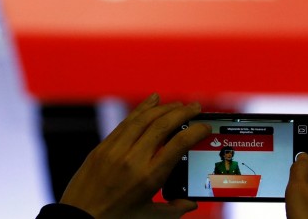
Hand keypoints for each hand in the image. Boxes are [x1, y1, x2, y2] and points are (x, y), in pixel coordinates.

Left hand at [59, 93, 210, 218]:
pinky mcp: (102, 147)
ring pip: (144, 118)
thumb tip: (191, 202)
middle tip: (195, 107)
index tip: (205, 127)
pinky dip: (141, 109)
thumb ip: (175, 209)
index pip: (179, 144)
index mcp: (149, 178)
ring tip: (178, 104)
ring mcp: (115, 150)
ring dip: (164, 107)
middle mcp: (133, 159)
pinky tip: (152, 101)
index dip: (196, 131)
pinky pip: (126, 122)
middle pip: (163, 125)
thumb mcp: (149, 218)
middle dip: (183, 112)